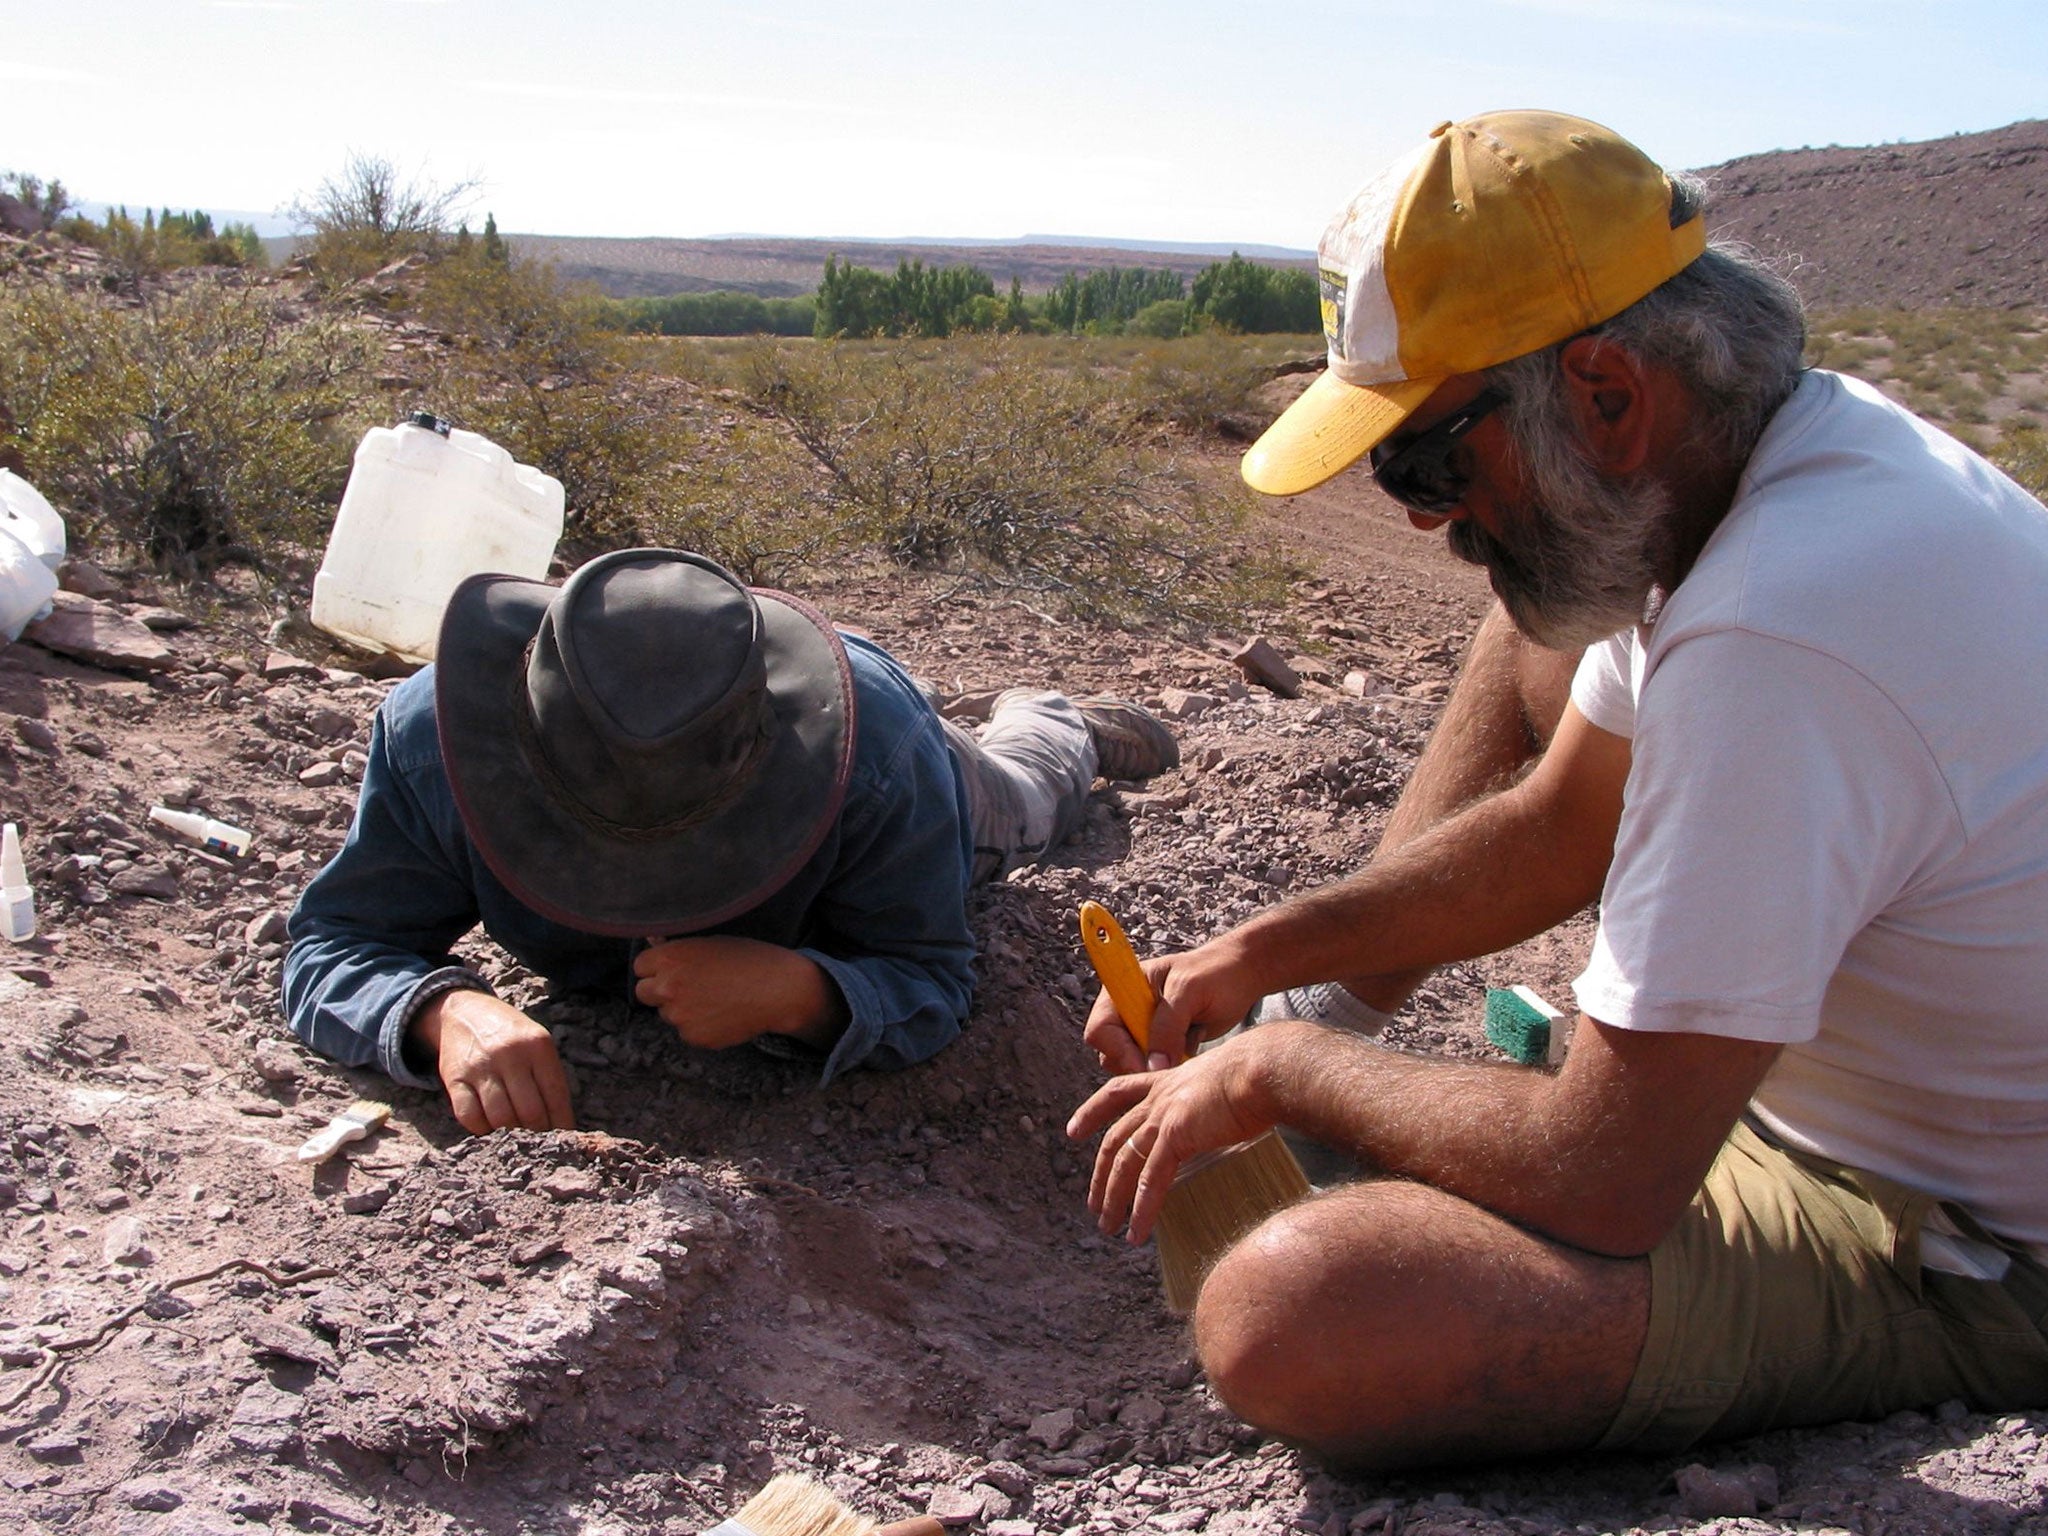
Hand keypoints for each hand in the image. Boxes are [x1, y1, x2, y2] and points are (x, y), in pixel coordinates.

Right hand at [412, 990, 574, 1135]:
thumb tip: (561, 1122)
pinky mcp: (455, 1078)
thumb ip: (548, 1075)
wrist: (465, 1013)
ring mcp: (481, 1067)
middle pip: (530, 1111)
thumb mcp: (536, 1042)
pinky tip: (489, 1124)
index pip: (556, 1095)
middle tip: (537, 1138)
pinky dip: (481, 1129)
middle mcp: (510, 1055)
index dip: (562, 1123)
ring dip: (510, 1134)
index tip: (564, 1138)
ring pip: (501, 1118)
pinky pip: (469, 1116)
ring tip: (514, 1133)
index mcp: (537, 1045)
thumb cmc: (509, 1034)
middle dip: (537, 1132)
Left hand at [633, 935, 848, 1051]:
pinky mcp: (693, 1037)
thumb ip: (678, 950)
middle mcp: (668, 987)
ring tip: (713, 999)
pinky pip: (686, 1031)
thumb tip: (653, 944)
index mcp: (671, 958)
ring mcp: (679, 1016)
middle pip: (643, 993)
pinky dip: (699, 1026)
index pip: (640, 966)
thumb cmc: (749, 959)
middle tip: (686, 987)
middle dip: (659, 990)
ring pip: (666, 1014)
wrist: (778, 990)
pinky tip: (721, 1014)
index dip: (655, 967)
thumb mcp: (711, 944)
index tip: (669, 969)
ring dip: (681, 1009)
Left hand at [1066, 1029, 1276, 1243]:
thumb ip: (1207, 1103)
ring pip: (1126, 1162)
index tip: (1073, 1130)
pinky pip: (1151, 1181)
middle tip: (1092, 1202)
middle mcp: (1158, 1098)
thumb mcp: (1222, 1084)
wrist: (1264, 1070)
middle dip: (1100, 1174)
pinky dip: (1141, 1210)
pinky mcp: (1176, 1136)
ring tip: (1108, 1225)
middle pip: (1115, 1138)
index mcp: (1166, 1082)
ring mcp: (1164, 1117)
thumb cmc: (1258, 1076)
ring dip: (1114, 1198)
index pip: (1117, 1094)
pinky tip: (1136, 1233)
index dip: (1092, 1113)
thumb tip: (1216, 1117)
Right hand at [1081, 937, 1265, 1074]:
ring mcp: (1143, 1029)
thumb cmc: (1216, 972)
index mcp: (1124, 989)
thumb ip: (1168, 1026)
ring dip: (1156, 1064)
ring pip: (1131, 1064)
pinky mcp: (1161, 1044)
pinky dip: (1170, 1065)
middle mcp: (1127, 1011)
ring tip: (1187, 1045)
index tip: (1146, 1065)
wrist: (1243, 975)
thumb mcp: (1189, 992)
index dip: (1118, 1051)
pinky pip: (1154, 1067)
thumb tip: (1152, 1064)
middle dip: (1138, 1062)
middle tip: (1172, 1061)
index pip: (1101, 1030)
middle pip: (1111, 1053)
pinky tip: (1192, 1046)